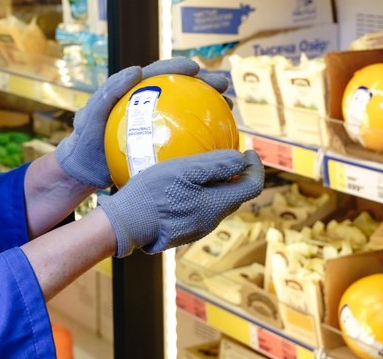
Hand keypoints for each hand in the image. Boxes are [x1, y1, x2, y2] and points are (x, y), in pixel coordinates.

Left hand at [54, 57, 228, 189]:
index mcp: (131, 93)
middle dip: (203, 82)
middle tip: (223, 84)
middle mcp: (146, 104)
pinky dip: (200, 134)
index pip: (157, 74)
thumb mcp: (90, 116)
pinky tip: (218, 139)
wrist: (83, 169)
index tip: (196, 67)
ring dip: (208, 104)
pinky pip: (183, 136)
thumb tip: (135, 71)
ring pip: (186, 109)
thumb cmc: (84, 140)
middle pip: (179, 88)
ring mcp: (155, 123)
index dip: (177, 67)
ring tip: (229, 105)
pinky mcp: (160, 142)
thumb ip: (108, 93)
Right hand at [96, 149, 263, 256]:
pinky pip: (199, 211)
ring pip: (216, 204)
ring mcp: (197, 229)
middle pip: (235, 196)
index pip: (252, 187)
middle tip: (224, 157)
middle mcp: (212, 221)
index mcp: (217, 205)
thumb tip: (241, 159)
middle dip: (236, 176)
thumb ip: (215, 166)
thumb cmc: (153, 193)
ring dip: (216, 187)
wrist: (126, 223)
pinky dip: (200, 196)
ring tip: (201, 170)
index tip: (248, 151)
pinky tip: (182, 186)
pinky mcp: (182, 231)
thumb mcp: (183, 171)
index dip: (256, 168)